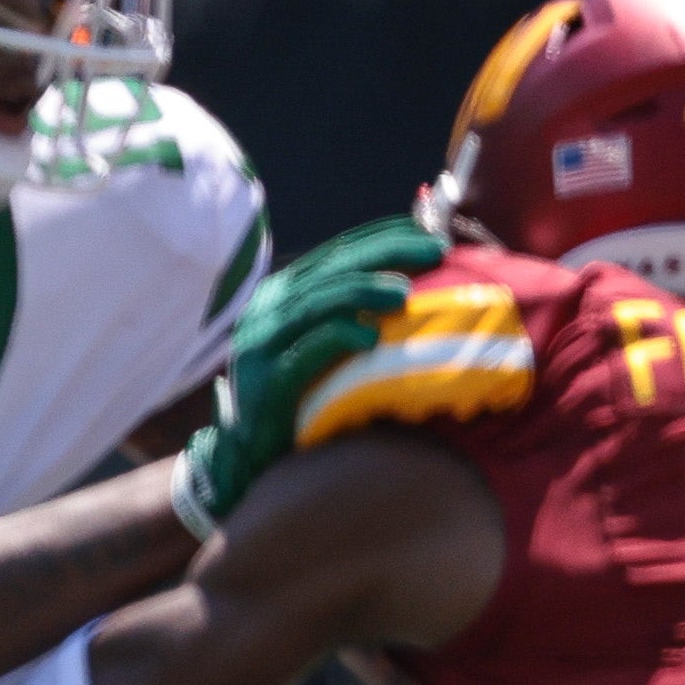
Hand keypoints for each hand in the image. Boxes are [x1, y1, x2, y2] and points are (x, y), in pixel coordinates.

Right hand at [171, 216, 435, 534]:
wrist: (251, 452)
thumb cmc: (304, 394)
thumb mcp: (327, 341)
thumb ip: (353, 309)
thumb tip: (415, 281)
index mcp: (284, 292)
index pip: (339, 251)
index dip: (385, 236)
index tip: (432, 231)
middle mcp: (267, 308)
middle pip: (332, 267)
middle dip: (387, 252)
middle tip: (434, 249)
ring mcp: (261, 342)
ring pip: (316, 302)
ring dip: (364, 290)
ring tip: (404, 292)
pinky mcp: (264, 380)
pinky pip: (304, 349)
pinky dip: (339, 337)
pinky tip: (371, 336)